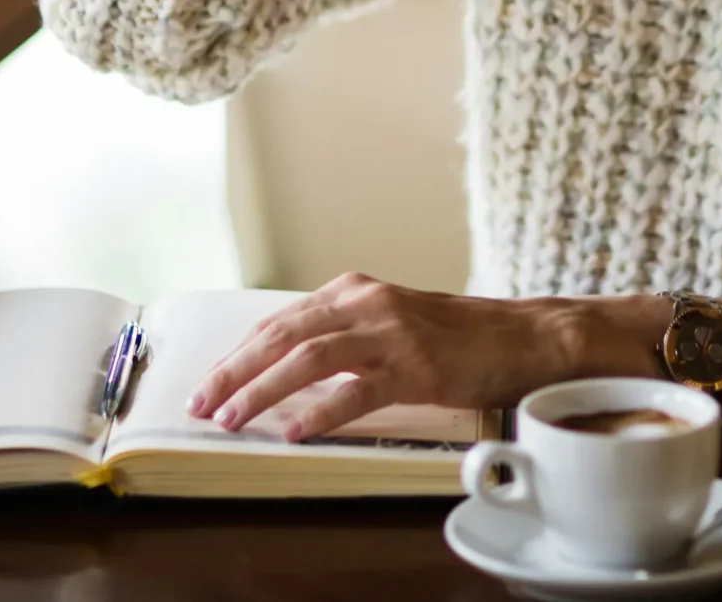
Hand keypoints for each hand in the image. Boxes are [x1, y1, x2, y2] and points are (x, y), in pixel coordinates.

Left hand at [189, 274, 590, 442]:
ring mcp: (390, 332)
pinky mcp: (415, 366)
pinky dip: (319, 411)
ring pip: (309, 357)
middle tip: (202, 402)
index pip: (279, 320)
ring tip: (233, 418)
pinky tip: (294, 432)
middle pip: (282, 333)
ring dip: (262, 389)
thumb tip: (282, 365)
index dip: (239, 353)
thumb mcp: (388, 321)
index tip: (209, 383)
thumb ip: (342, 334)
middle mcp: (365, 302)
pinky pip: (356, 390)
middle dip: (234, 370)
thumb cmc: (454, 336)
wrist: (519, 336)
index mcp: (353, 289)